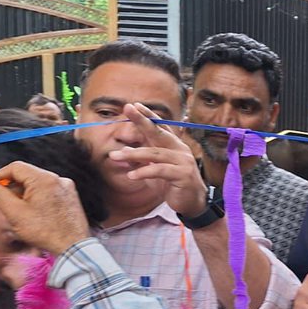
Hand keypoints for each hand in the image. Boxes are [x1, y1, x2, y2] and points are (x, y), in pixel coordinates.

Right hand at [0, 162, 89, 255]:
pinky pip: (48, 191)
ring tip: (17, 211)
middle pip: (27, 175)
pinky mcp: (70, 197)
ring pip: (37, 184)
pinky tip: (31, 213)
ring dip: (22, 193)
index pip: (15, 168)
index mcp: (45, 179)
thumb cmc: (45, 231)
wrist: (73, 247)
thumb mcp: (15, 213)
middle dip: (10, 187)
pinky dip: (36, 198)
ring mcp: (66, 188)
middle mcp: (58, 179)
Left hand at [109, 103, 207, 217]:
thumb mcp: (155, 169)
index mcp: (174, 146)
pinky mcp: (183, 175)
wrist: (193, 203)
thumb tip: (124, 150)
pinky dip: (144, 172)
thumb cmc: (174, 184)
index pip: (161, 127)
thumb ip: (143, 159)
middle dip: (142, 120)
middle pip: (159, 132)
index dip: (148, 116)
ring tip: (115, 156)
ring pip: (155, 153)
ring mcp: (183, 161)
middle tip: (128, 109)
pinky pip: (160, 170)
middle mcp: (180, 150)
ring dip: (133, 154)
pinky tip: (131, 176)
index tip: (134, 105)